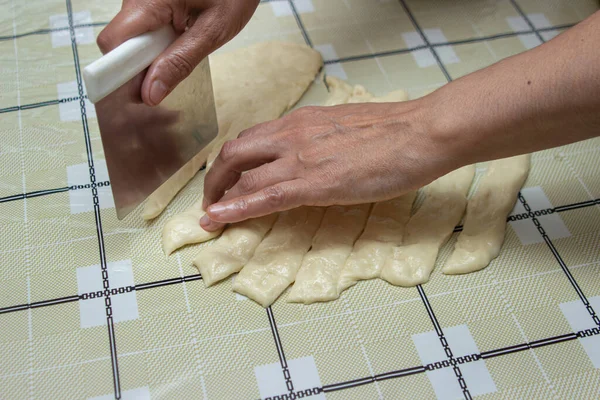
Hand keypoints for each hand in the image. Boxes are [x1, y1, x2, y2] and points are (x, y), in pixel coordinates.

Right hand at [97, 0, 259, 105]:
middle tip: (173, 73)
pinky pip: (142, 31)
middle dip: (141, 67)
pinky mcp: (148, 3)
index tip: (142, 93)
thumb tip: (150, 93)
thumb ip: (180, 62)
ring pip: (130, 39)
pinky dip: (157, 43)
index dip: (121, 72)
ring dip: (151, 55)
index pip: (113, 43)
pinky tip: (180, 37)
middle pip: (120, 44)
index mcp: (150, 1)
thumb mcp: (212, 31)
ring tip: (185, 45)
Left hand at [200, 100, 458, 230]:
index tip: (225, 180)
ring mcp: (300, 158)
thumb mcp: (346, 128)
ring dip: (220, 197)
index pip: (251, 139)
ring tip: (211, 216)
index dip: (232, 162)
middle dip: (215, 179)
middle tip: (212, 201)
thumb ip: (322, 139)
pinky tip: (219, 220)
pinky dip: (236, 209)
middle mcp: (292, 134)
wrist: (421, 132)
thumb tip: (314, 155)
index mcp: (301, 121)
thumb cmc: (395, 131)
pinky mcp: (314, 183)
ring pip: (242, 175)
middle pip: (234, 153)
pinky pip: (264, 197)